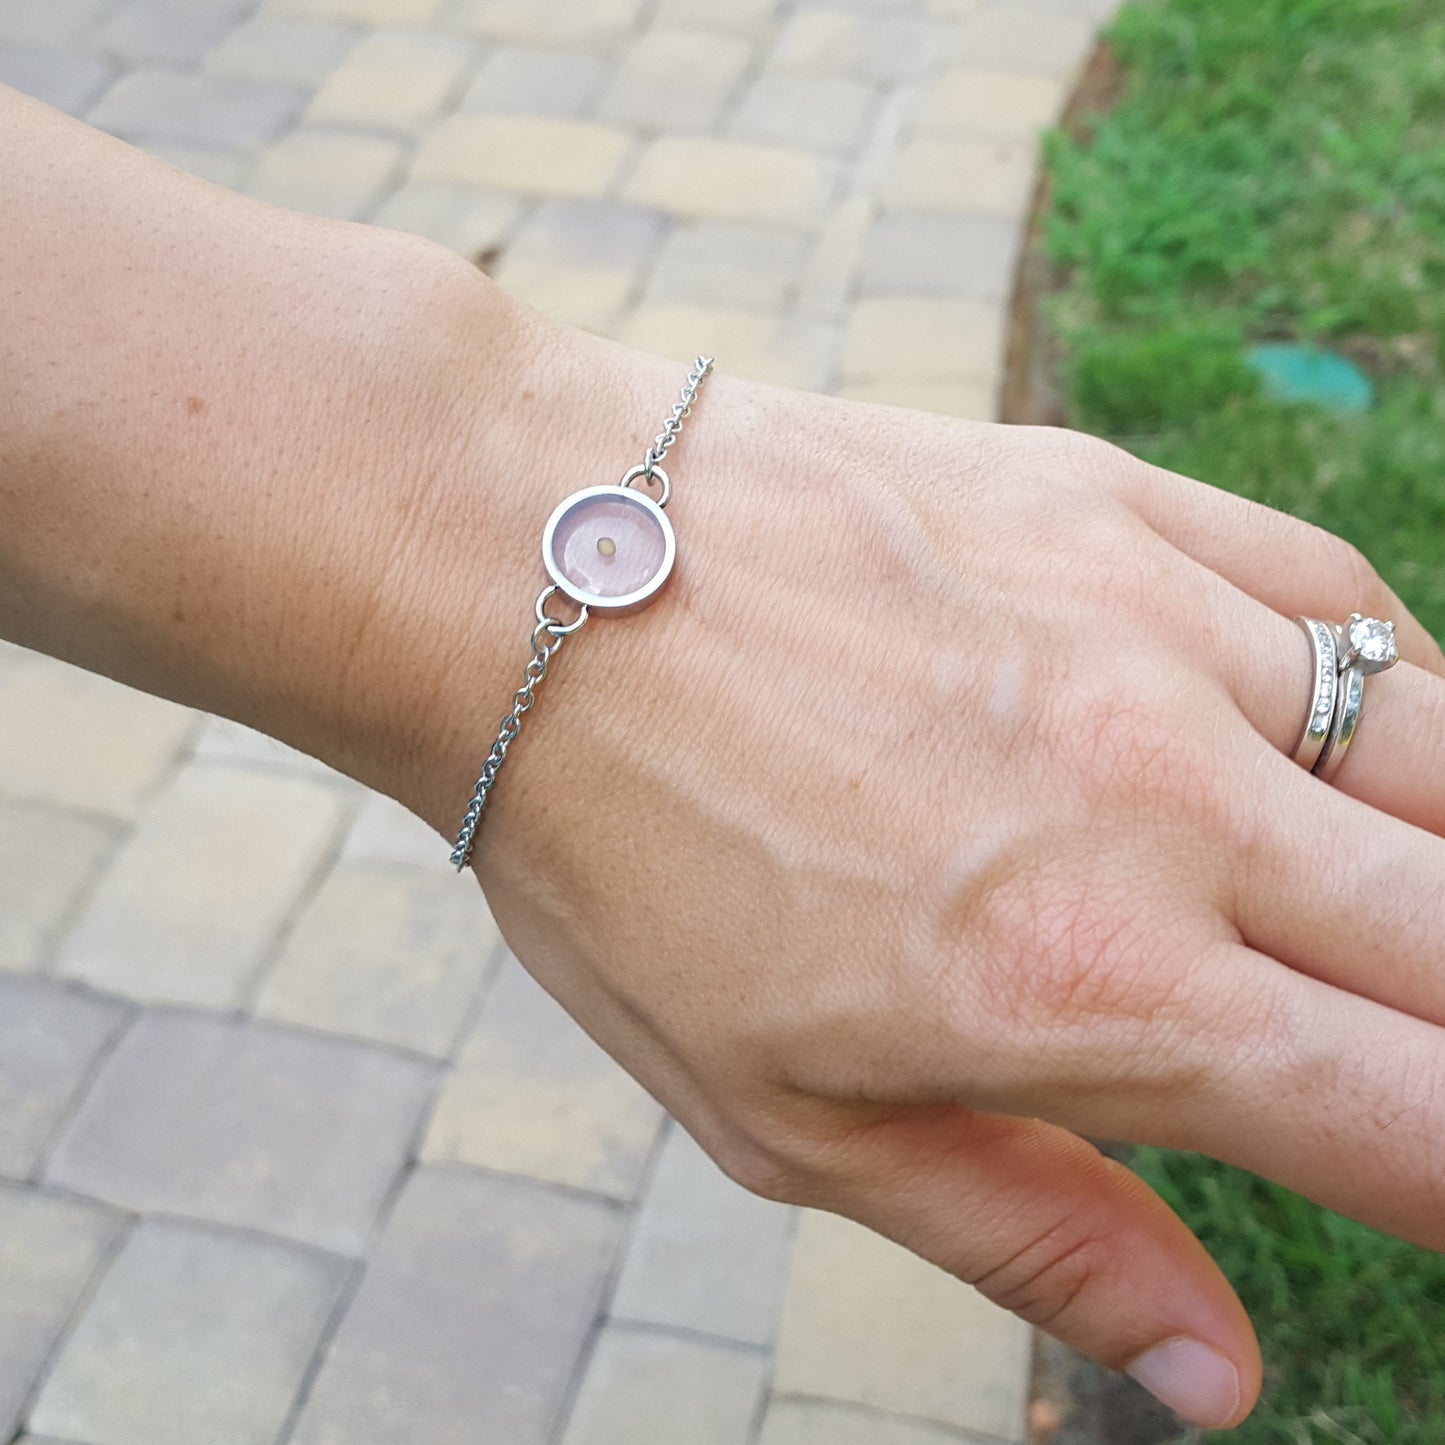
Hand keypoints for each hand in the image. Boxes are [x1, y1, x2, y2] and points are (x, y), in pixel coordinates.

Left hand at [418, 319, 1444, 1431]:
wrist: (530, 578)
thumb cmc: (622, 851)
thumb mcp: (784, 1111)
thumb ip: (1029, 1230)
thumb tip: (1213, 1371)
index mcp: (1091, 986)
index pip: (1423, 1125)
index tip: (1424, 1175)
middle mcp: (1165, 801)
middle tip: (1395, 1040)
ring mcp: (1150, 626)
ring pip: (1444, 752)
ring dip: (1435, 857)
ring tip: (1373, 900)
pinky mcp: (1110, 504)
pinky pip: (1333, 595)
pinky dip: (1380, 685)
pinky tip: (1322, 734)